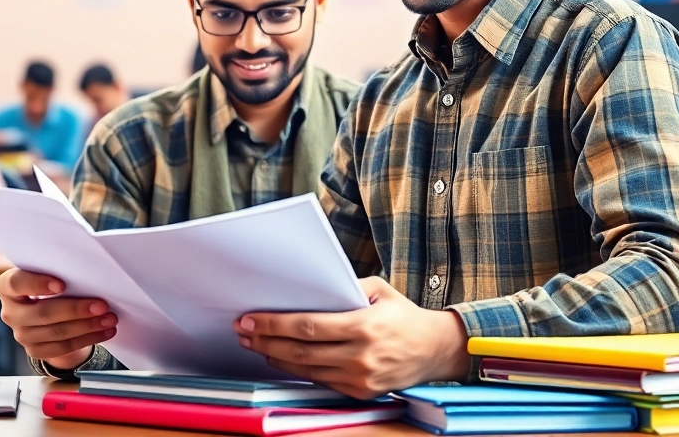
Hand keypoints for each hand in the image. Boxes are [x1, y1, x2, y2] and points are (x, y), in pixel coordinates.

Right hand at [0, 268, 116, 370]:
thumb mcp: (46, 272)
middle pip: (43, 313)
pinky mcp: (35, 350)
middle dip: (76, 310)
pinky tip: (104, 331)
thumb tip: (88, 271)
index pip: (17, 283)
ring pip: (57, 333)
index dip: (38, 284)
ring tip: (109, 318)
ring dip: (87, 326)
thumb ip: (57, 270)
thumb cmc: (48, 283)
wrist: (45, 309)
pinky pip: (63, 347)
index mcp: (7, 286)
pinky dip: (87, 339)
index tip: (62, 284)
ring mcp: (21, 334)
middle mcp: (10, 312)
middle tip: (102, 305)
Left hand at [233, 276, 470, 398]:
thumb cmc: (404, 315)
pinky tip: (281, 358)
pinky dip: (297, 370)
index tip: (251, 319)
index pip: (307, 326)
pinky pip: (320, 380)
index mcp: (364, 326)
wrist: (434, 350)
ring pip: (305, 369)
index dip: (274, 324)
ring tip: (255, 344)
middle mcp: (360, 355)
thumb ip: (345, 288)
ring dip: (275, 357)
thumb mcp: (379, 290)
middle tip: (244, 331)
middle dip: (265, 341)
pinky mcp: (360, 392)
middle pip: (300, 351)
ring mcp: (359, 378)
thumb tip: (308, 286)